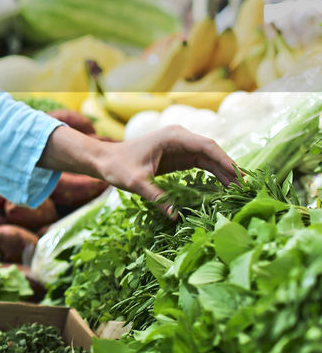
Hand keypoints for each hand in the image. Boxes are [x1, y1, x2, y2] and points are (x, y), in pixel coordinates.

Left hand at [94, 125, 238, 205]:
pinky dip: (214, 174)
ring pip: (210, 158)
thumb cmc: (117, 167)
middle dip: (229, 169)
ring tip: (240, 191)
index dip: (225, 161)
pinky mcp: (179, 156)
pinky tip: (225, 188)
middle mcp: (180, 137)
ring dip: (224, 173)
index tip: (240, 177)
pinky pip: (202, 164)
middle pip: (213, 151)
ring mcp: (180, 146)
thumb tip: (175, 215)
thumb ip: (155, 197)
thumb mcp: (135, 183)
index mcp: (173, 137)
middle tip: (246, 188)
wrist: (105, 160)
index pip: (207, 146)